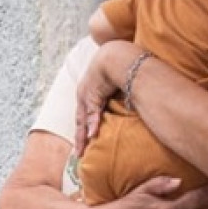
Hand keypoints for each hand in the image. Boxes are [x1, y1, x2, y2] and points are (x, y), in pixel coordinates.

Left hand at [74, 42, 147, 156]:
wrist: (115, 54)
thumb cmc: (118, 65)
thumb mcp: (116, 84)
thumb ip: (119, 97)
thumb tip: (129, 106)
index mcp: (88, 92)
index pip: (84, 114)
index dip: (84, 128)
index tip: (83, 143)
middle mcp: (84, 94)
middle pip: (80, 120)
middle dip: (79, 138)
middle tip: (78, 154)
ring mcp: (86, 95)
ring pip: (82, 120)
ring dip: (82, 136)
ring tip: (81, 151)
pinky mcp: (92, 94)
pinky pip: (92, 113)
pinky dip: (92, 124)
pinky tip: (92, 136)